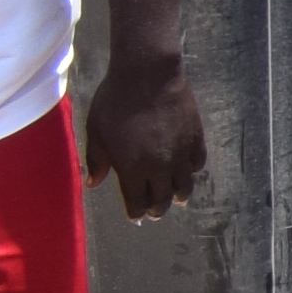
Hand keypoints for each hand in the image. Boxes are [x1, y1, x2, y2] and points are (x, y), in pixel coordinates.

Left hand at [84, 48, 206, 219]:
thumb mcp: (96, 132)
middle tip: (154, 213)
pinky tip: (188, 172)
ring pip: (184, 185)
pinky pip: (196, 164)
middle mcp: (160, 167)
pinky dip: (191, 172)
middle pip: (162, 198)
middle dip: (157, 208)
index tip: (135, 216)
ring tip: (178, 200)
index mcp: (133, 168)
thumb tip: (94, 183)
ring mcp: (181, 154)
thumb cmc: (115, 102)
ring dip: (178, 196)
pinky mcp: (195, 139)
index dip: (135, 211)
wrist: (148, 76)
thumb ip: (97, 160)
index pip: (136, 200)